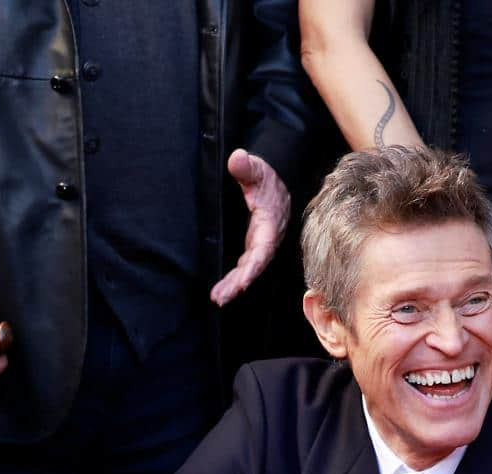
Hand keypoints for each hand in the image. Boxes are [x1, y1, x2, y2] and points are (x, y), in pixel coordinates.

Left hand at [210, 150, 290, 305]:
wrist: (274, 179)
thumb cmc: (266, 175)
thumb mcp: (257, 168)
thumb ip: (247, 166)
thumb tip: (237, 158)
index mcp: (269, 223)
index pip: (263, 248)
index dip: (254, 265)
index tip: (244, 280)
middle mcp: (266, 238)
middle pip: (254, 265)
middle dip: (238, 283)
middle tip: (220, 298)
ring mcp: (259, 243)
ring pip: (247, 269)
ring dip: (233, 285)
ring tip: (217, 299)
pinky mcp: (251, 245)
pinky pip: (244, 266)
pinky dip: (234, 279)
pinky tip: (221, 291)